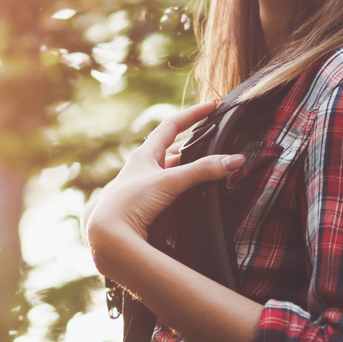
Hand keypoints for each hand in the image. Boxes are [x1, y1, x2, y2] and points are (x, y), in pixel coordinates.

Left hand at [85, 101, 245, 281]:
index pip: (172, 124)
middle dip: (195, 144)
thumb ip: (202, 171)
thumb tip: (234, 160)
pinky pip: (171, 191)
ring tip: (213, 167)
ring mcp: (145, 187)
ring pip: (173, 171)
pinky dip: (185, 189)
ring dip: (191, 169)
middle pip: (174, 148)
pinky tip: (195, 194)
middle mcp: (143, 167)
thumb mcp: (169, 182)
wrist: (108, 235)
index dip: (193, 113)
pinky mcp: (147, 205)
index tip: (213, 105)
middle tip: (218, 138)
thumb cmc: (130, 203)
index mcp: (144, 154)